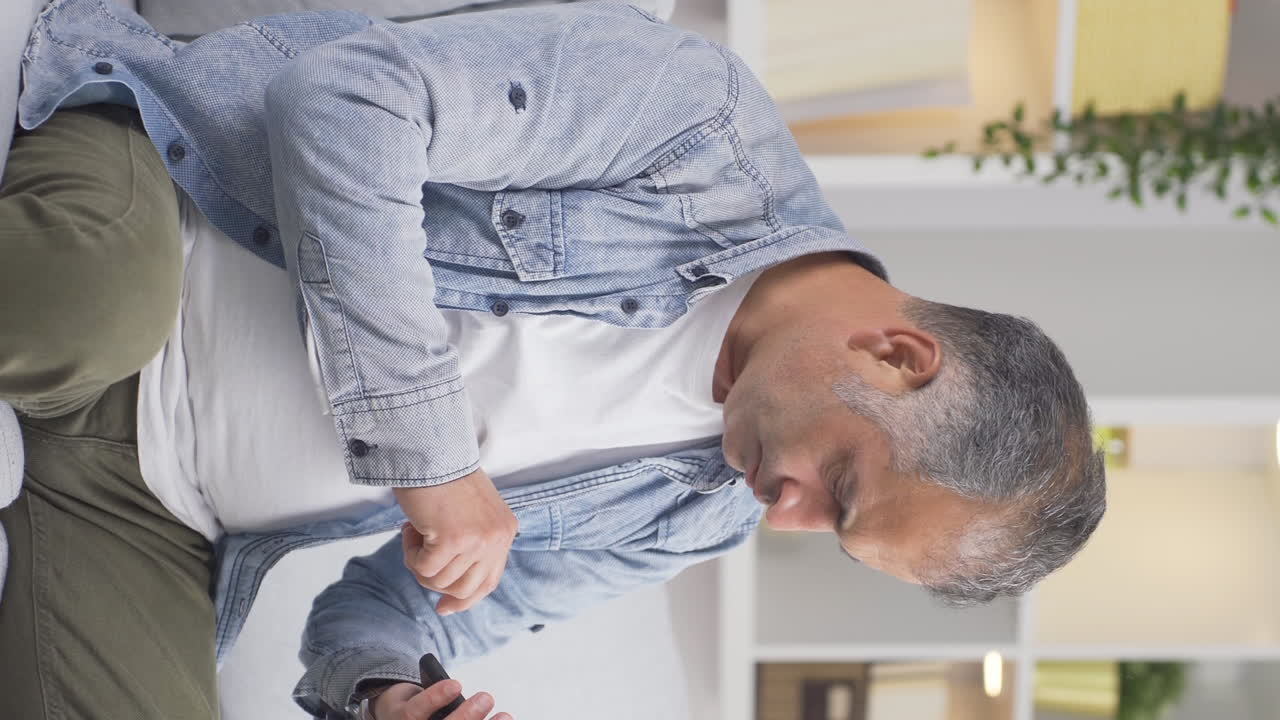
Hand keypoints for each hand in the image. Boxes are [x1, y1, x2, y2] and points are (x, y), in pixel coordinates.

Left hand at [370, 680, 512, 719]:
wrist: (396, 709)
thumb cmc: (434, 719)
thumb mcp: (453, 718)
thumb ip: (467, 716)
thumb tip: (502, 712)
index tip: (508, 717)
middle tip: (500, 710)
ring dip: (465, 715)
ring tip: (485, 699)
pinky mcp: (396, 716)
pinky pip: (415, 710)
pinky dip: (436, 698)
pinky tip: (454, 686)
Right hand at [395, 468, 517, 615]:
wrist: (430, 451)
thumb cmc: (444, 477)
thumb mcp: (471, 514)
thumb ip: (471, 544)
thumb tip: (451, 594)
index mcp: (505, 531)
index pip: (489, 581)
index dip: (466, 599)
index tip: (444, 607)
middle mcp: (497, 538)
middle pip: (464, 588)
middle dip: (435, 580)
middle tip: (419, 555)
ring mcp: (477, 540)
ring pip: (439, 581)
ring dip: (419, 561)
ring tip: (416, 531)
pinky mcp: (454, 540)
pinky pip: (423, 568)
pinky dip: (410, 553)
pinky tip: (410, 527)